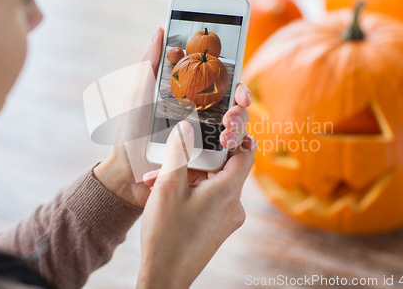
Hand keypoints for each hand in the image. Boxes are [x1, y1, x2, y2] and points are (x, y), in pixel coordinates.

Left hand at [94, 27, 255, 208]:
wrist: (127, 173)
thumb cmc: (130, 133)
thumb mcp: (137, 95)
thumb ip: (149, 64)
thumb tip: (160, 31)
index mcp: (191, 98)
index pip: (223, 86)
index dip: (237, 86)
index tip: (239, 91)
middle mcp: (204, 117)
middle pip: (235, 107)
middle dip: (240, 110)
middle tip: (231, 116)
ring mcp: (208, 139)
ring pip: (238, 129)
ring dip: (239, 129)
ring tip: (226, 135)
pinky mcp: (209, 161)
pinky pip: (233, 153)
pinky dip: (239, 149)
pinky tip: (230, 148)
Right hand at [136, 121, 254, 288]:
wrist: (165, 276)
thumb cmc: (167, 234)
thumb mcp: (168, 186)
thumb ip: (179, 152)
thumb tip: (186, 128)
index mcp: (228, 191)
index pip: (245, 154)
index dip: (234, 138)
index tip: (216, 130)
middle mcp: (234, 205)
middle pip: (223, 168)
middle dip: (195, 160)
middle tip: (171, 157)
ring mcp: (226, 219)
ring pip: (212, 185)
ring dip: (187, 178)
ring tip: (157, 180)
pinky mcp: (217, 229)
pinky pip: (209, 201)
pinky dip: (191, 193)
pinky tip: (165, 195)